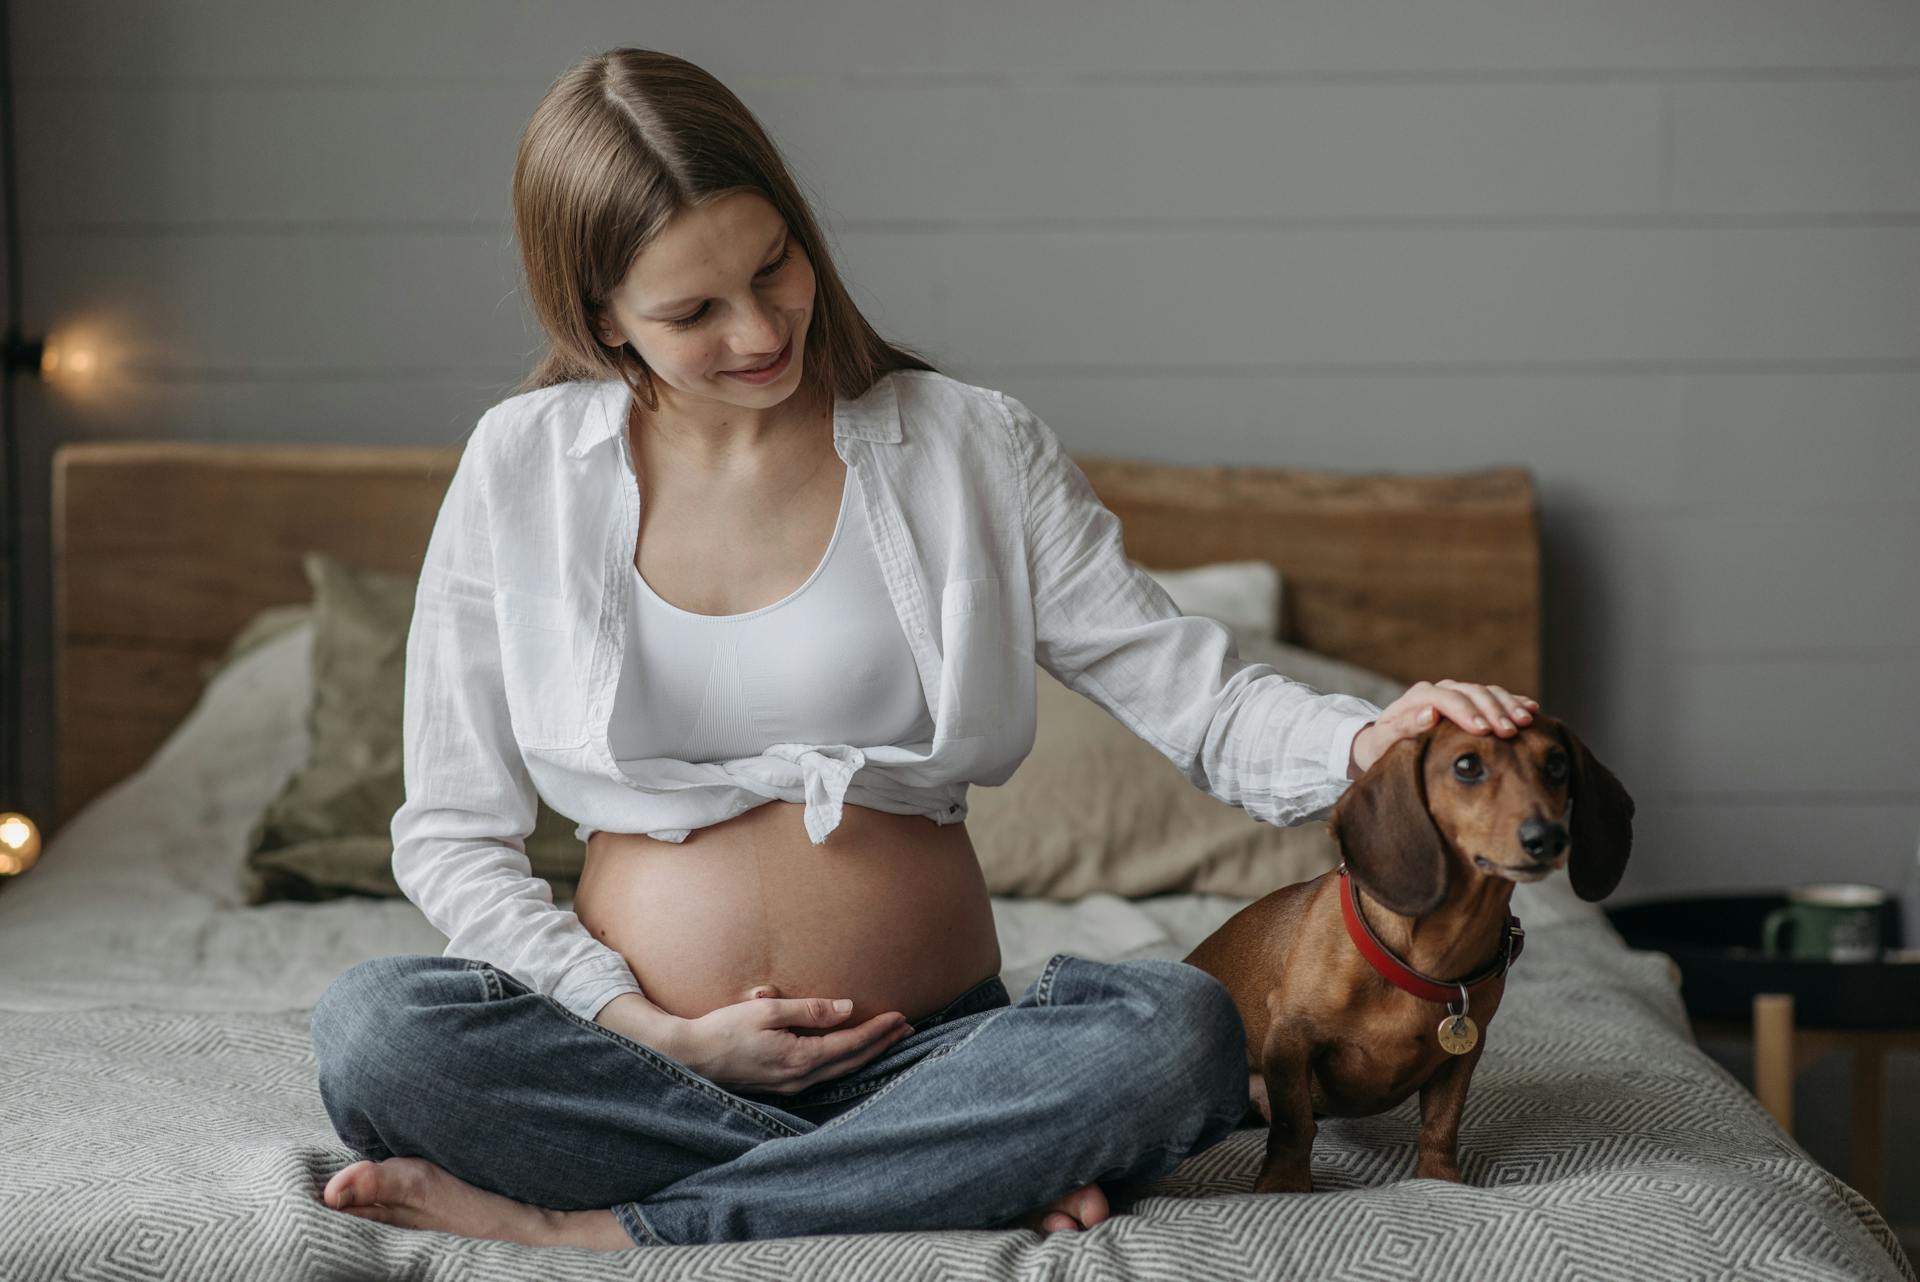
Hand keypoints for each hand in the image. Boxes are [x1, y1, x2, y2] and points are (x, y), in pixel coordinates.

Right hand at [673, 994, 915, 1094]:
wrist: (689, 1057)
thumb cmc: (723, 1029)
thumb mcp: (767, 1011)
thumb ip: (809, 1010)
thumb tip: (848, 1008)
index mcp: (799, 1060)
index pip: (850, 1044)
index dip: (878, 1031)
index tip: (901, 1017)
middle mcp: (799, 1079)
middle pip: (852, 1062)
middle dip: (881, 1044)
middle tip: (907, 1028)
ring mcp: (790, 1086)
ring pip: (840, 1071)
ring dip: (866, 1053)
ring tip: (888, 1039)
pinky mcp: (781, 1085)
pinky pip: (824, 1074)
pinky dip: (846, 1061)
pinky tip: (852, 1053)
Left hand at [1348, 679, 1540, 778]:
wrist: (1384, 745)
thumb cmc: (1383, 748)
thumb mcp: (1385, 742)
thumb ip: (1405, 727)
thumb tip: (1430, 714)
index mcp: (1418, 698)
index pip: (1445, 698)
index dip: (1465, 712)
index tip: (1483, 729)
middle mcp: (1439, 691)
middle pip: (1470, 692)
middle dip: (1492, 710)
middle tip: (1511, 730)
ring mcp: (1456, 694)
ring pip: (1486, 692)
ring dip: (1508, 705)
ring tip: (1525, 722)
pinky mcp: (1470, 702)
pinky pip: (1495, 697)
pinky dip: (1514, 702)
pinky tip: (1531, 711)